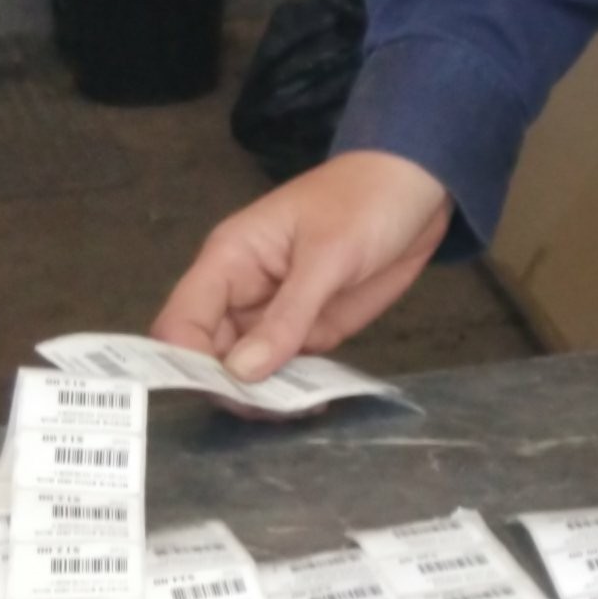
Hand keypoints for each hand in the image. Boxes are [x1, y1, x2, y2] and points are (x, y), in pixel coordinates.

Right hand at [151, 150, 453, 381]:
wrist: (417, 187)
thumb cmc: (365, 202)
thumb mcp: (327, 256)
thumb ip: (287, 316)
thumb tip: (240, 373)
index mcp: (227, 262)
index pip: (180, 323)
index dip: (187, 364)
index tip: (224, 394)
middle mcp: (240, 294)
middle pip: (207, 357)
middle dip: (231, 390)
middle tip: (272, 411)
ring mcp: (274, 316)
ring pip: (246, 371)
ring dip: (264, 397)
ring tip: (298, 412)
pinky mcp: (308, 330)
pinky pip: (287, 370)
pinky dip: (295, 391)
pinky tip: (315, 404)